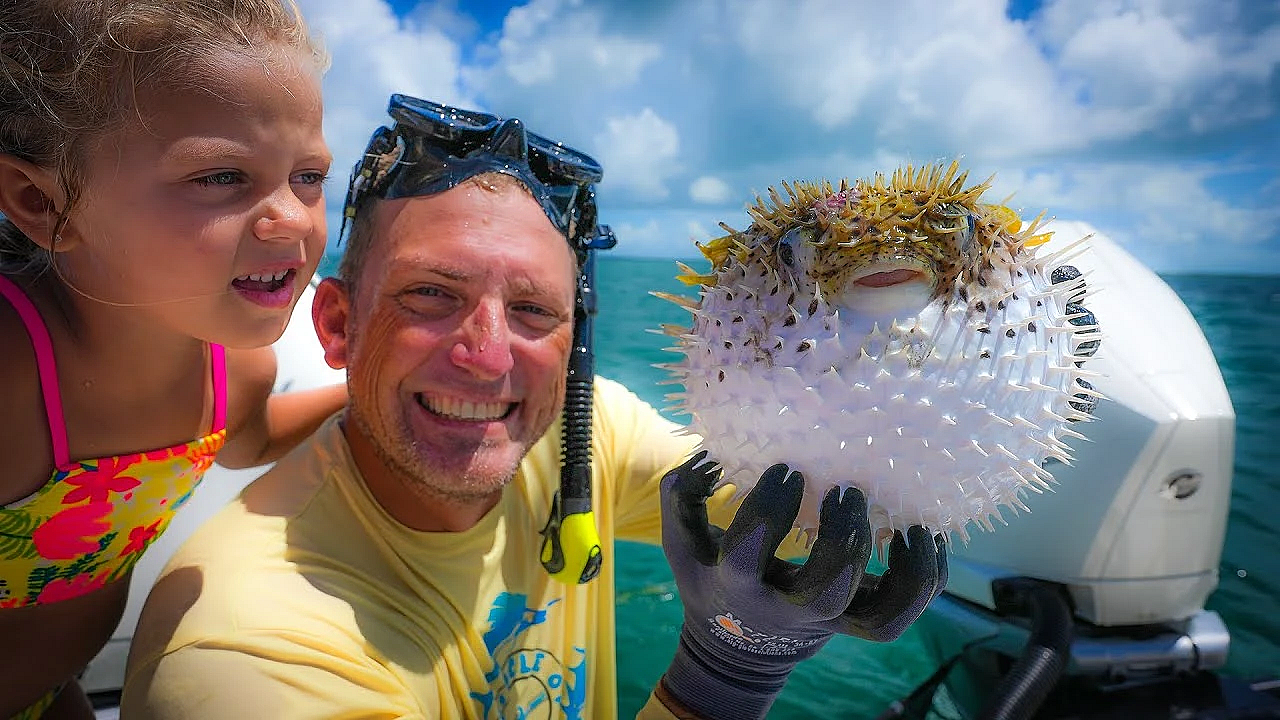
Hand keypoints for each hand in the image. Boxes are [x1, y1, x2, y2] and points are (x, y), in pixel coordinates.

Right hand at [657, 451, 946, 719]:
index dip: (768, 512)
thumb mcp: (685, 542)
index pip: (749, 556)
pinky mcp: (860, 624)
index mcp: (739, 586)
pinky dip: (926, 577)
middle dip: (842, 542)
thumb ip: (682, 496)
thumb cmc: (713, 574)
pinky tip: (924, 534)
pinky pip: (906, 612)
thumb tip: (708, 455)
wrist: (741, 645)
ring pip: (880, 619)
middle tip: (847, 491)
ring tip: (911, 524)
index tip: (786, 471)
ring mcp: (831, 623)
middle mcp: (788, 610)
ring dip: (903, 573)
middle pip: (824, 593)